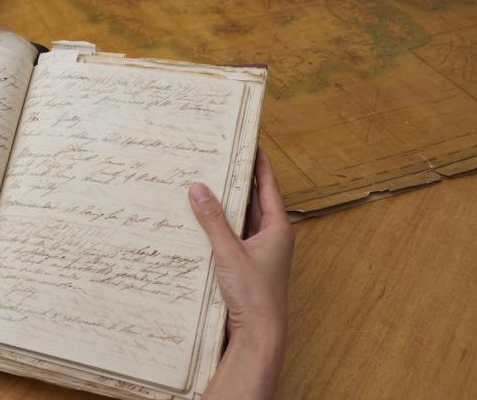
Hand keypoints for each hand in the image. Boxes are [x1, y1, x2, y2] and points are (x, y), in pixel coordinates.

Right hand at [189, 148, 293, 398]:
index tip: (249, 140)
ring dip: (224, 204)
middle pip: (253, 200)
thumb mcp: (229, 252)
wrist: (259, 336)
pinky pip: (230, 237)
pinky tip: (199, 220)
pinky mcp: (244, 266)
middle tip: (218, 157)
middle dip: (236, 180)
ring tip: (204, 182)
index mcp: (278, 228)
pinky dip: (217, 226)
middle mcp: (270, 237)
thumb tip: (198, 188)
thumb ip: (213, 220)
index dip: (259, 162)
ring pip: (240, 219)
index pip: (268, 185)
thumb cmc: (254, 295)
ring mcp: (258, 252)